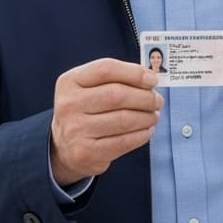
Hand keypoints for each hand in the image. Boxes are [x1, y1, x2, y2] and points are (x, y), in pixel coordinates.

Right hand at [49, 58, 161, 186]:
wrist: (64, 146)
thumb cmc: (86, 110)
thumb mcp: (89, 87)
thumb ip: (116, 78)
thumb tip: (150, 78)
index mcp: (70, 82)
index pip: (106, 69)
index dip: (134, 73)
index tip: (152, 79)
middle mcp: (69, 105)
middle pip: (117, 95)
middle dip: (145, 97)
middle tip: (157, 101)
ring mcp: (76, 130)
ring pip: (124, 119)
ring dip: (147, 117)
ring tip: (153, 115)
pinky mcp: (86, 152)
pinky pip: (124, 141)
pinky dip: (142, 135)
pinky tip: (146, 130)